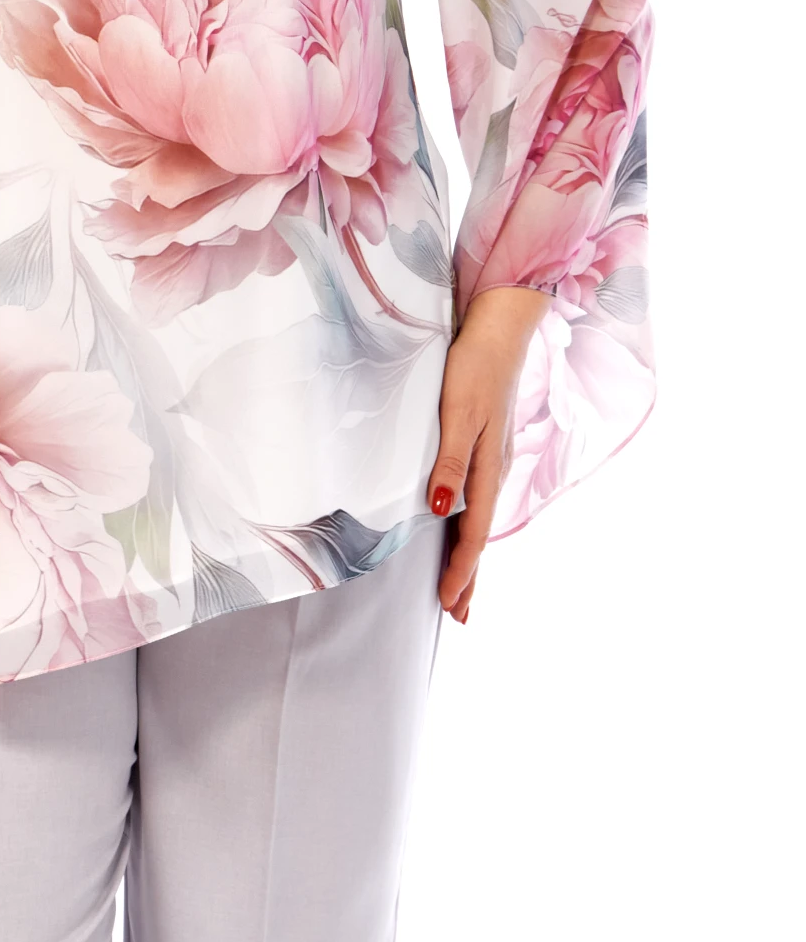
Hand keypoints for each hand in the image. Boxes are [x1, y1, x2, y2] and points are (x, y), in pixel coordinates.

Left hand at [425, 286, 549, 623]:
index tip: (449, 602)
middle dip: (470, 575)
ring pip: (481, 517)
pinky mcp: (489, 442)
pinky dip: (472, 524)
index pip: (475, 532)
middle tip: (459, 614)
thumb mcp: (458, 413)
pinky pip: (480, 497)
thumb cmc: (476, 367)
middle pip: (482, 533)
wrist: (501, 328)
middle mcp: (495, 468)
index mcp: (489, 467)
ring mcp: (494, 456)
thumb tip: (440, 511)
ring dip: (471, 553)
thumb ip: (450, 462)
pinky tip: (465, 524)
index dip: (462, 569)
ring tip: (462, 585)